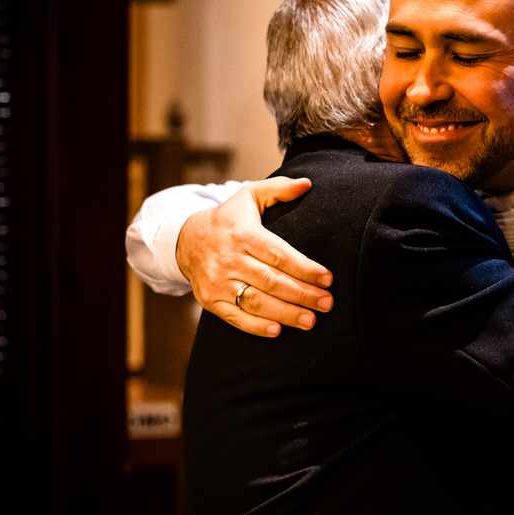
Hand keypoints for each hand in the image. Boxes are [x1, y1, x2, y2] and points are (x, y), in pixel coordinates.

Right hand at [175, 177, 333, 336]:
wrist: (186, 240)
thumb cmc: (228, 219)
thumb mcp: (250, 196)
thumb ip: (279, 188)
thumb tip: (307, 184)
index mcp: (242, 234)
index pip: (278, 254)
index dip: (304, 268)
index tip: (327, 279)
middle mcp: (229, 259)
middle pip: (271, 281)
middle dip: (302, 294)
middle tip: (327, 303)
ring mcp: (218, 282)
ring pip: (256, 301)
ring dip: (285, 313)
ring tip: (311, 321)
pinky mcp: (210, 300)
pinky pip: (235, 317)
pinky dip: (256, 326)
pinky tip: (278, 330)